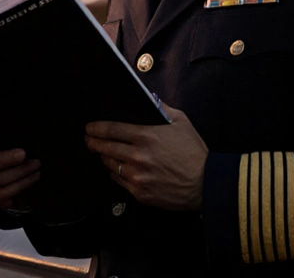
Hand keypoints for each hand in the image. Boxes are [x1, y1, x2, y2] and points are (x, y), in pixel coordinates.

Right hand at [0, 134, 41, 208]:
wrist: (9, 166)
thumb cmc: (6, 144)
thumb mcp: (2, 135)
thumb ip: (4, 133)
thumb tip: (19, 132)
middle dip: (4, 159)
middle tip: (23, 154)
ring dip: (17, 173)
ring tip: (35, 166)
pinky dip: (17, 187)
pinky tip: (31, 179)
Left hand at [85, 104, 207, 210]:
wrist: (205, 183)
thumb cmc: (194, 152)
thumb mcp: (181, 122)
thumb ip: (162, 109)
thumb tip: (150, 100)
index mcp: (147, 136)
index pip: (112, 130)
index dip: (96, 128)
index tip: (89, 128)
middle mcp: (138, 157)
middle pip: (105, 148)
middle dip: (93, 142)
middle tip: (89, 140)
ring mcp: (137, 176)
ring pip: (110, 165)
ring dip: (104, 158)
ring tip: (104, 154)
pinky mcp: (139, 192)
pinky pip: (119, 181)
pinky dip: (116, 174)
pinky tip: (119, 169)